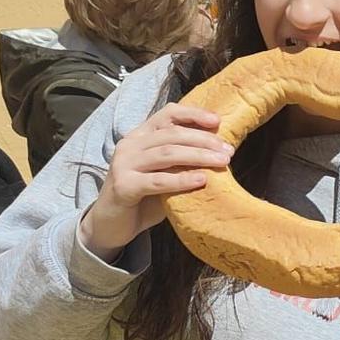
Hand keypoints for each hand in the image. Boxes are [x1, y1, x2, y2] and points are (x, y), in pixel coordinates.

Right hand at [80, 104, 229, 259]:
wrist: (111, 224)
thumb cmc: (143, 198)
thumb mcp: (164, 173)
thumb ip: (181, 161)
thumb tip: (219, 153)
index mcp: (140, 136)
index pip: (167, 115)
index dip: (193, 114)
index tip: (218, 121)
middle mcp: (130, 145)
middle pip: (171, 134)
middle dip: (203, 139)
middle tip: (228, 150)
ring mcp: (124, 164)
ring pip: (166, 153)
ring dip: (198, 156)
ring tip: (222, 162)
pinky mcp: (123, 186)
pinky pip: (157, 181)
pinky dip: (181, 180)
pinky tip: (201, 180)